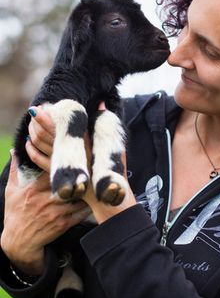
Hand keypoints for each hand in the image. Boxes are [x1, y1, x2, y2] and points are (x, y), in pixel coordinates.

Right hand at [1, 151, 90, 275]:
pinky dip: (88, 207)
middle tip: (90, 169)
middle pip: (67, 184)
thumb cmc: (14, 214)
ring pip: (76, 198)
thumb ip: (14, 170)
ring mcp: (54, 213)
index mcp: (33, 190)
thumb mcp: (11, 191)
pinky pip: (80, 214)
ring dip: (86, 192)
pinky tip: (93, 201)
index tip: (73, 157)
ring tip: (94, 184)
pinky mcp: (62, 224)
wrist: (18, 243)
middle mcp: (45, 200)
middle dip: (78, 177)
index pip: (50, 172)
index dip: (62, 164)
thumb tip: (14, 150)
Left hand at [26, 103, 135, 226]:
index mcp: (82, 140)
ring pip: (40, 143)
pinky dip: (31, 149)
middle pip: (46, 131)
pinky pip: (38, 159)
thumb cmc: (110, 168)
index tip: (45, 105)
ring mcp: (61, 162)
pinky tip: (29, 143)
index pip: (61, 123)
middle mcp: (70, 149)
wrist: (105, 194)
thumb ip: (105, 122)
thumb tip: (102, 103)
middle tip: (34, 112)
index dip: (50, 113)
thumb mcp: (112, 144)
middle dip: (38, 120)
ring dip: (33, 132)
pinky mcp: (56, 172)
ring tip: (31, 124)